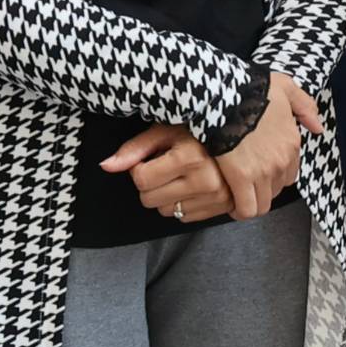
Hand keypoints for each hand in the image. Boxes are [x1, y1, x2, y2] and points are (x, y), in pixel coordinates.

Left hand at [101, 125, 229, 223]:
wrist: (240, 134)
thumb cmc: (197, 128)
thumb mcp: (165, 130)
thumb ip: (135, 149)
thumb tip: (105, 166)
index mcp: (190, 157)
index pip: (141, 180)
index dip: (139, 169)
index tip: (151, 158)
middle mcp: (206, 180)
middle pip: (150, 200)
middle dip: (150, 184)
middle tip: (164, 166)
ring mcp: (217, 197)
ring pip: (166, 211)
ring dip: (166, 196)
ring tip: (180, 174)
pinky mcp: (224, 207)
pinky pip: (184, 218)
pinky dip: (182, 204)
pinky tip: (191, 185)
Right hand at [214, 74, 313, 220]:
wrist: (223, 95)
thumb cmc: (250, 89)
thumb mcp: (285, 87)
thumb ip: (305, 106)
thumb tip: (318, 128)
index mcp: (292, 142)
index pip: (289, 173)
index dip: (273, 175)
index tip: (258, 172)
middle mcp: (282, 160)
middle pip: (276, 190)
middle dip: (262, 189)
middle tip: (245, 184)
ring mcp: (263, 171)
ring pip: (262, 204)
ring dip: (251, 202)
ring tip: (236, 196)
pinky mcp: (241, 178)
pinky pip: (246, 208)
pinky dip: (239, 210)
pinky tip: (229, 204)